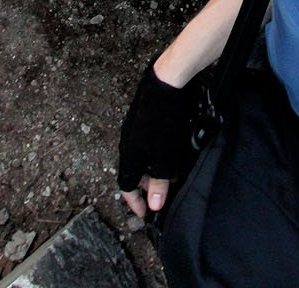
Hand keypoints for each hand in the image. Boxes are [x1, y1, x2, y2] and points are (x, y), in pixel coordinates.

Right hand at [117, 62, 198, 216]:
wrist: (165, 84)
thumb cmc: (162, 120)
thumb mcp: (163, 156)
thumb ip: (159, 181)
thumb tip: (154, 204)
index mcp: (129, 154)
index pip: (126, 185)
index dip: (135, 202)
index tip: (143, 214)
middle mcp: (128, 141)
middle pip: (134, 171)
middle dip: (147, 186)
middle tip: (161, 194)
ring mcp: (136, 128)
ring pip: (141, 157)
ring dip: (153, 169)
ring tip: (170, 175)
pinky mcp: (146, 118)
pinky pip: (148, 143)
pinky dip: (157, 154)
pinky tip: (171, 153)